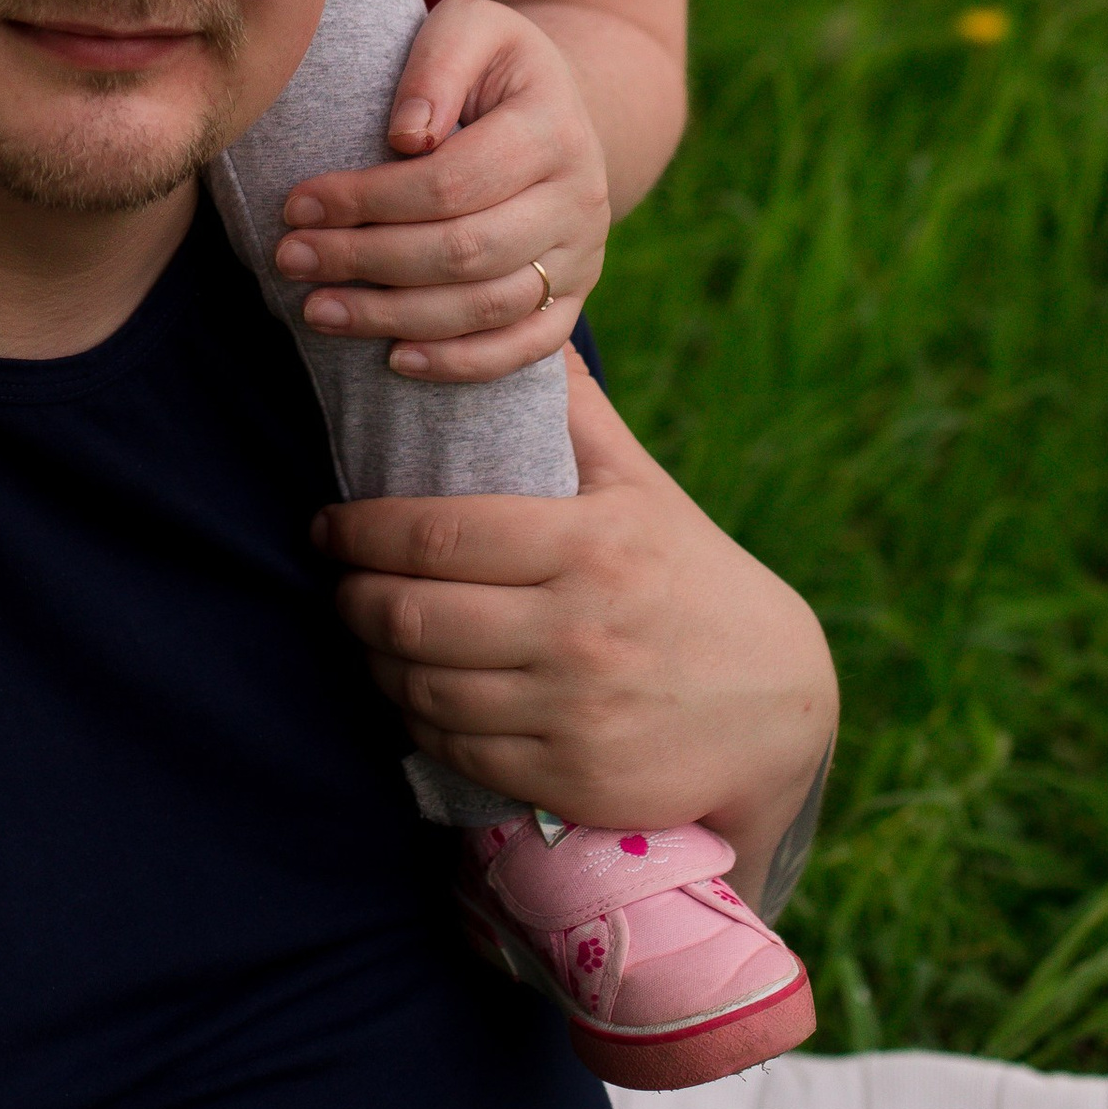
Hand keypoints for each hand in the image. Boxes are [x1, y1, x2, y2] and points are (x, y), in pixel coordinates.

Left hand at [271, 0, 609, 379]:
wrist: (555, 107)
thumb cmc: (490, 64)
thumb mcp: (470, 25)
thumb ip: (438, 62)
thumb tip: (406, 137)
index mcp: (553, 127)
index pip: (450, 182)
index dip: (367, 199)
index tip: (297, 203)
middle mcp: (579, 199)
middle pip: (464, 251)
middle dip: (364, 259)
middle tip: (290, 258)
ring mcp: (581, 257)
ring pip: (486, 308)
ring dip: (394, 317)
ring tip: (317, 310)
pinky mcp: (571, 299)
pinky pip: (523, 348)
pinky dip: (460, 363)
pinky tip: (394, 359)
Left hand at [317, 354, 836, 895]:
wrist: (780, 705)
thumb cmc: (692, 578)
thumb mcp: (643, 489)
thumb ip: (579, 415)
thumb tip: (532, 330)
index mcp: (588, 543)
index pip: (439, 533)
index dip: (363, 531)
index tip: (327, 525)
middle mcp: (577, 629)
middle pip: (414, 615)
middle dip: (352, 597)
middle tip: (335, 579)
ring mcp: (573, 711)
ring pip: (425, 688)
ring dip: (373, 660)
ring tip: (362, 632)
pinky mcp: (573, 778)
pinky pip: (459, 750)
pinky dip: (416, 721)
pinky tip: (407, 693)